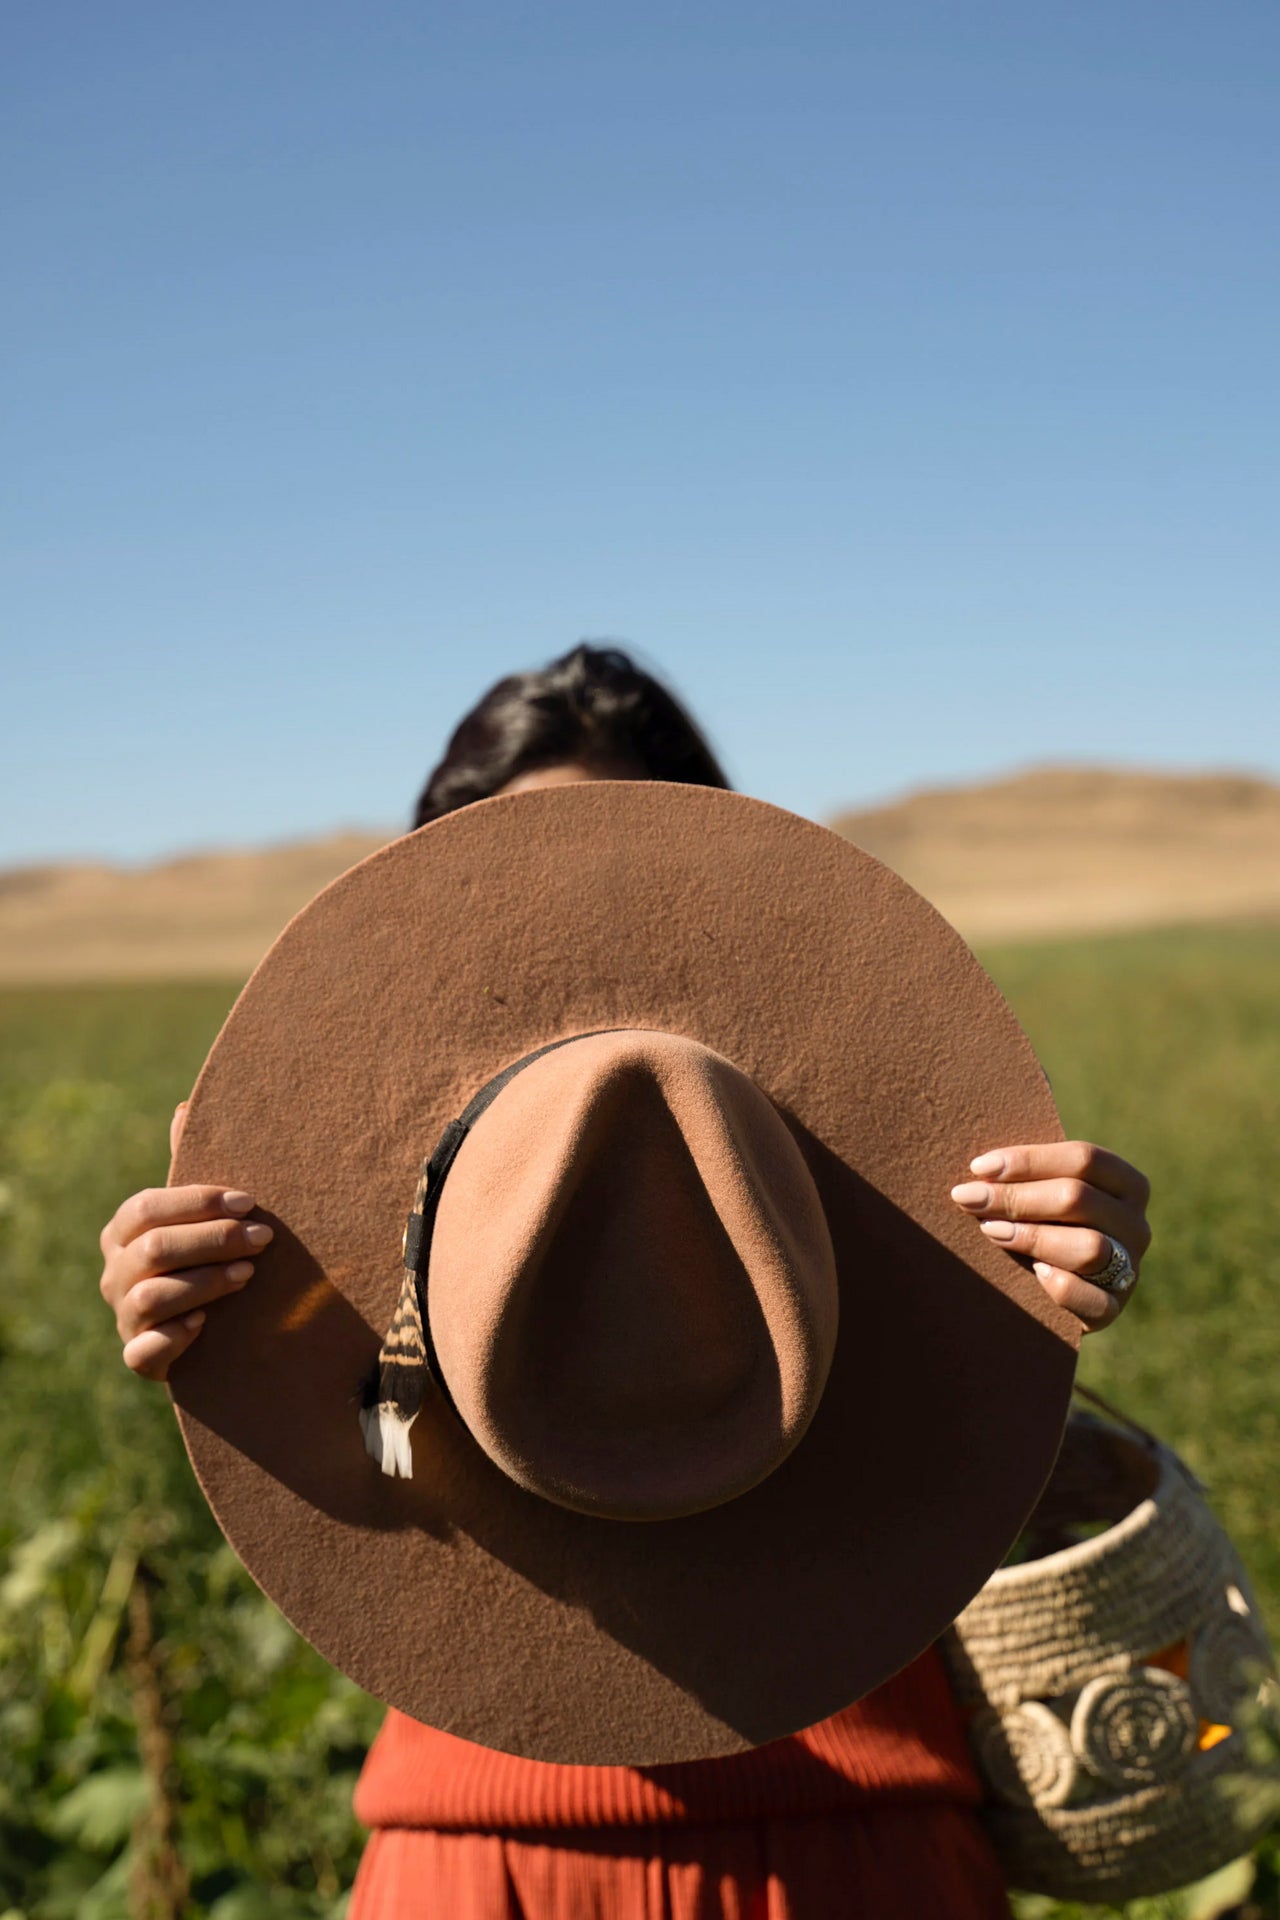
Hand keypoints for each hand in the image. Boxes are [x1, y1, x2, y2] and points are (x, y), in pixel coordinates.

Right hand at [98, 1101, 272, 1379]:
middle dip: (214, 1240)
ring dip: (206, 1283)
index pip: (148, 1207)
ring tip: (249, 1274)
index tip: (250, 1201)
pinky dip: (174, 1338)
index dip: (198, 1202)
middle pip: (154, 1249)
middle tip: (264, 1238)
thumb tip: (185, 1107)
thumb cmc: (204, 1254)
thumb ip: (191, 1164)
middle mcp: (116, 1272)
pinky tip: (206, 1324)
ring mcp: (124, 1316)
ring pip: (153, 1297)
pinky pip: (144, 1352)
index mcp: (124, 1230)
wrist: (210, 1326)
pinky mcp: (139, 1357)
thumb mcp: (198, 1211)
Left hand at [951, 1141, 1150, 1332]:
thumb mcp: (1044, 1197)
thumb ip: (1028, 1179)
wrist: (1050, 1294)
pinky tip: (1034, 1273)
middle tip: (968, 1199)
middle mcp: (1136, 1224)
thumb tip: (980, 1169)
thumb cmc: (1043, 1226)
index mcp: (1126, 1184)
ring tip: (990, 1230)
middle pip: (1078, 1199)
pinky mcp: (1114, 1309)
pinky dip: (1062, 1285)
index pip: (1084, 1159)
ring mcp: (1130, 1269)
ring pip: (1089, 1247)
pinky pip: (1094, 1300)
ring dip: (1032, 1236)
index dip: (1029, 1160)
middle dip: (1016, 1197)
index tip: (979, 1168)